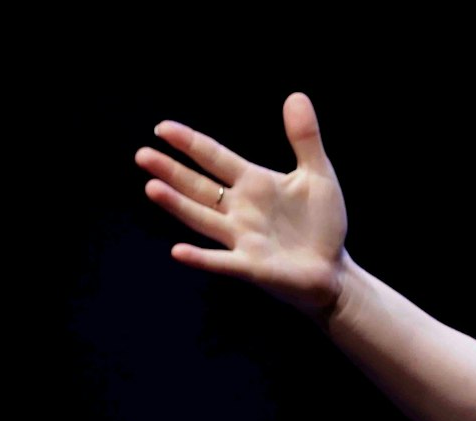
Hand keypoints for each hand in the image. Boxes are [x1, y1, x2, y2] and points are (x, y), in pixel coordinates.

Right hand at [134, 92, 348, 314]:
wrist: (333, 270)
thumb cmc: (322, 224)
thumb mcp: (318, 176)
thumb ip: (305, 139)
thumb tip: (296, 95)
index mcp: (253, 183)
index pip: (215, 158)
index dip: (191, 143)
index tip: (163, 128)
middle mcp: (239, 209)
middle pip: (199, 186)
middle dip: (171, 171)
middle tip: (142, 155)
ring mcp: (241, 239)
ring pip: (202, 218)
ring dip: (178, 205)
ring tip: (152, 187)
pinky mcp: (250, 266)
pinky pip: (221, 261)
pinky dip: (201, 258)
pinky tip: (178, 250)